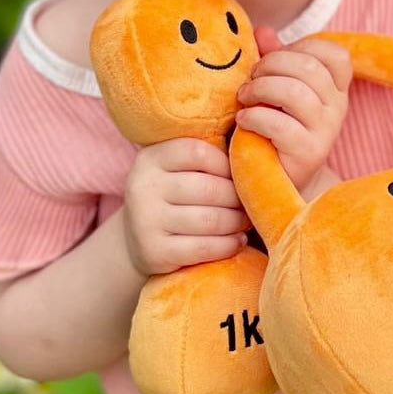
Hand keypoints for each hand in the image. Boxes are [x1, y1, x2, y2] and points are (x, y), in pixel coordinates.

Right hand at [123, 138, 249, 276]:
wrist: (138, 241)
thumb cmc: (174, 197)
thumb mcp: (178, 169)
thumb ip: (207, 155)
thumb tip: (255, 141)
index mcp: (150, 158)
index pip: (198, 152)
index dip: (227, 164)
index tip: (239, 176)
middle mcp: (143, 186)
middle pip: (208, 188)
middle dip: (238, 198)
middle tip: (253, 204)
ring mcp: (145, 221)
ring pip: (210, 220)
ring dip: (237, 222)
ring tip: (247, 222)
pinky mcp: (154, 252)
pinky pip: (204, 247)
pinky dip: (228, 245)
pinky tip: (238, 241)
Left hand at [235, 27, 351, 195]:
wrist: (278, 181)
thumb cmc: (274, 130)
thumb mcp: (276, 90)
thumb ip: (273, 58)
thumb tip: (262, 30)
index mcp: (335, 89)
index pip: (335, 54)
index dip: (303, 47)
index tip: (277, 58)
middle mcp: (337, 108)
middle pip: (309, 67)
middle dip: (271, 65)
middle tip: (251, 79)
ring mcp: (325, 131)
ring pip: (295, 92)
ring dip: (260, 89)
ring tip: (245, 98)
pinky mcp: (307, 153)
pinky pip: (280, 124)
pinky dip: (254, 116)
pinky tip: (244, 120)